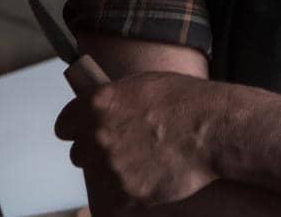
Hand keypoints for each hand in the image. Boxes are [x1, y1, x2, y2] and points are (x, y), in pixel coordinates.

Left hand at [54, 71, 222, 206]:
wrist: (215, 130)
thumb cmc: (188, 101)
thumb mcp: (146, 84)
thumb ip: (115, 97)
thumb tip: (99, 107)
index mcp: (98, 104)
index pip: (64, 125)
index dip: (78, 128)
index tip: (87, 132)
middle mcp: (98, 136)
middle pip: (79, 153)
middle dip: (97, 151)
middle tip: (124, 148)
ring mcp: (110, 167)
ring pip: (96, 177)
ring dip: (112, 172)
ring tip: (141, 164)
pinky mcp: (125, 193)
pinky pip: (115, 197)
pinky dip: (128, 192)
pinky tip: (149, 177)